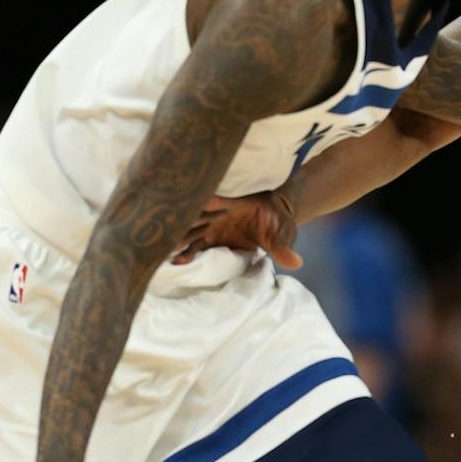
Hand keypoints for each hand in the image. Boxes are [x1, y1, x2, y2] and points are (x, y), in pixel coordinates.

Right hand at [173, 188, 301, 267]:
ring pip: (190, 229)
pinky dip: (186, 253)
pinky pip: (194, 245)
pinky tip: (176, 261)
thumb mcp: (282, 235)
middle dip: (182, 220)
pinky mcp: (210, 238)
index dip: (207, 202)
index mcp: (235, 204)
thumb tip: (297, 262)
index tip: (196, 204)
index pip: (218, 200)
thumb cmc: (278, 222)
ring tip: (163, 247)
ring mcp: (212, 225)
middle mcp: (219, 213)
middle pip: (196, 214)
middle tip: (167, 229)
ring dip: (178, 236)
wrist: (274, 219)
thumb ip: (283, 247)